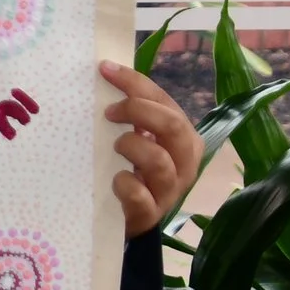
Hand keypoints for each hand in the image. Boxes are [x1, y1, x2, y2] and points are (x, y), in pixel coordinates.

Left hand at [102, 59, 201, 238]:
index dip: (135, 83)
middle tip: (109, 112)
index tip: (105, 69)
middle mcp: (184, 162)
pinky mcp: (151, 214)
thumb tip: (106, 73)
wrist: (131, 219)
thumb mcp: (139, 139)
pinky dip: (125, 184)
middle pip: (172, 126)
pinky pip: (141, 196)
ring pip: (159, 160)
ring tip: (115, 146)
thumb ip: (132, 114)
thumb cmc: (135, 171)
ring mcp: (169, 190)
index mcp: (184, 137)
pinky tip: (115, 179)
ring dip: (132, 146)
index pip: (164, 101)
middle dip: (138, 111)